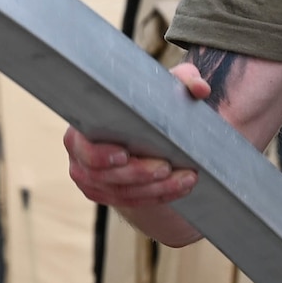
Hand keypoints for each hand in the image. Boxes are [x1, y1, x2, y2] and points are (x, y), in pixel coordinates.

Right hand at [64, 62, 205, 209]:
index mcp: (81, 130)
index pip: (83, 148)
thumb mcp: (167, 88)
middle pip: (104, 176)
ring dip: (154, 189)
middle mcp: (81, 159)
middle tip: (165, 167)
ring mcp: (94, 182)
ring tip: (184, 178)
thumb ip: (185, 81)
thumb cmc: (149, 104)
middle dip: (137, 174)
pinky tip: (181, 187)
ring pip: (122, 193)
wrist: (146, 129)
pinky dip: (158, 197)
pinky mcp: (110, 195)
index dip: (100, 155)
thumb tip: (200, 89)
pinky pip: (133, 202)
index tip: (125, 155)